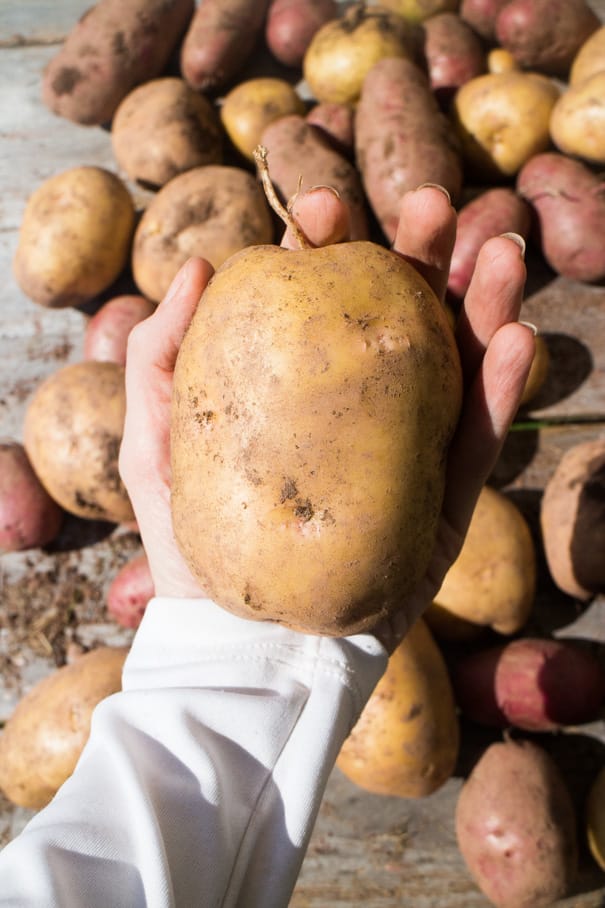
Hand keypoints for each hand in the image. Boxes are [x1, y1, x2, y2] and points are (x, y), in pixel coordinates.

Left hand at [119, 186, 533, 647]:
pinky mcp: (442, 505)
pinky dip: (501, 390)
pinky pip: (477, 442)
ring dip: (484, 305)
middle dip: (422, 256)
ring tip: (502, 251)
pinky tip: (516, 338)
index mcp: (299, 388)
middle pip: (399, 320)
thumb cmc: (192, 542)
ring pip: (455, 367)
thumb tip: (194, 264)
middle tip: (436, 206)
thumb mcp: (154, 442)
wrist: (240, 642)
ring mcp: (406, 454)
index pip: (322, 304)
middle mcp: (359, 412)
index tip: (327, 206)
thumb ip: (162, 355)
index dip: (331, 248)